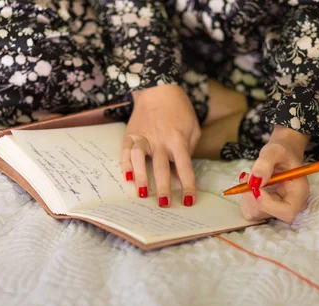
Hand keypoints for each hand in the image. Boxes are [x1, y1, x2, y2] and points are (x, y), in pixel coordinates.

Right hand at [122, 84, 200, 206]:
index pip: (185, 167)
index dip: (187, 185)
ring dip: (141, 177)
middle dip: (163, 187)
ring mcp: (143, 136)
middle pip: (162, 167)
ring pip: (140, 159)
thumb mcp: (193, 128)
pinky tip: (127, 177)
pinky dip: (125, 164)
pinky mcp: (130, 134)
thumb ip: (188, 150)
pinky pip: (126, 151)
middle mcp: (160, 140)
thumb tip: (180, 173)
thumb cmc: (180, 111)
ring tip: (141, 194)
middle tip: (164, 204)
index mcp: (178, 140)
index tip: (188, 201)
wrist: (159, 89)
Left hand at [239, 125, 310, 222]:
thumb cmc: (282, 152)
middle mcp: (292, 204)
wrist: (282, 154)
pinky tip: (249, 185)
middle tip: (247, 177)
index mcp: (300, 193)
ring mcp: (279, 209)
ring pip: (256, 213)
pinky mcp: (267, 209)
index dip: (268, 204)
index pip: (287, 212)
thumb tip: (254, 181)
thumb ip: (265, 163)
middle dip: (252, 197)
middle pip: (269, 214)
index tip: (255, 187)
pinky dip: (245, 199)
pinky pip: (251, 212)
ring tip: (249, 177)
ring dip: (247, 196)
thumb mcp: (274, 151)